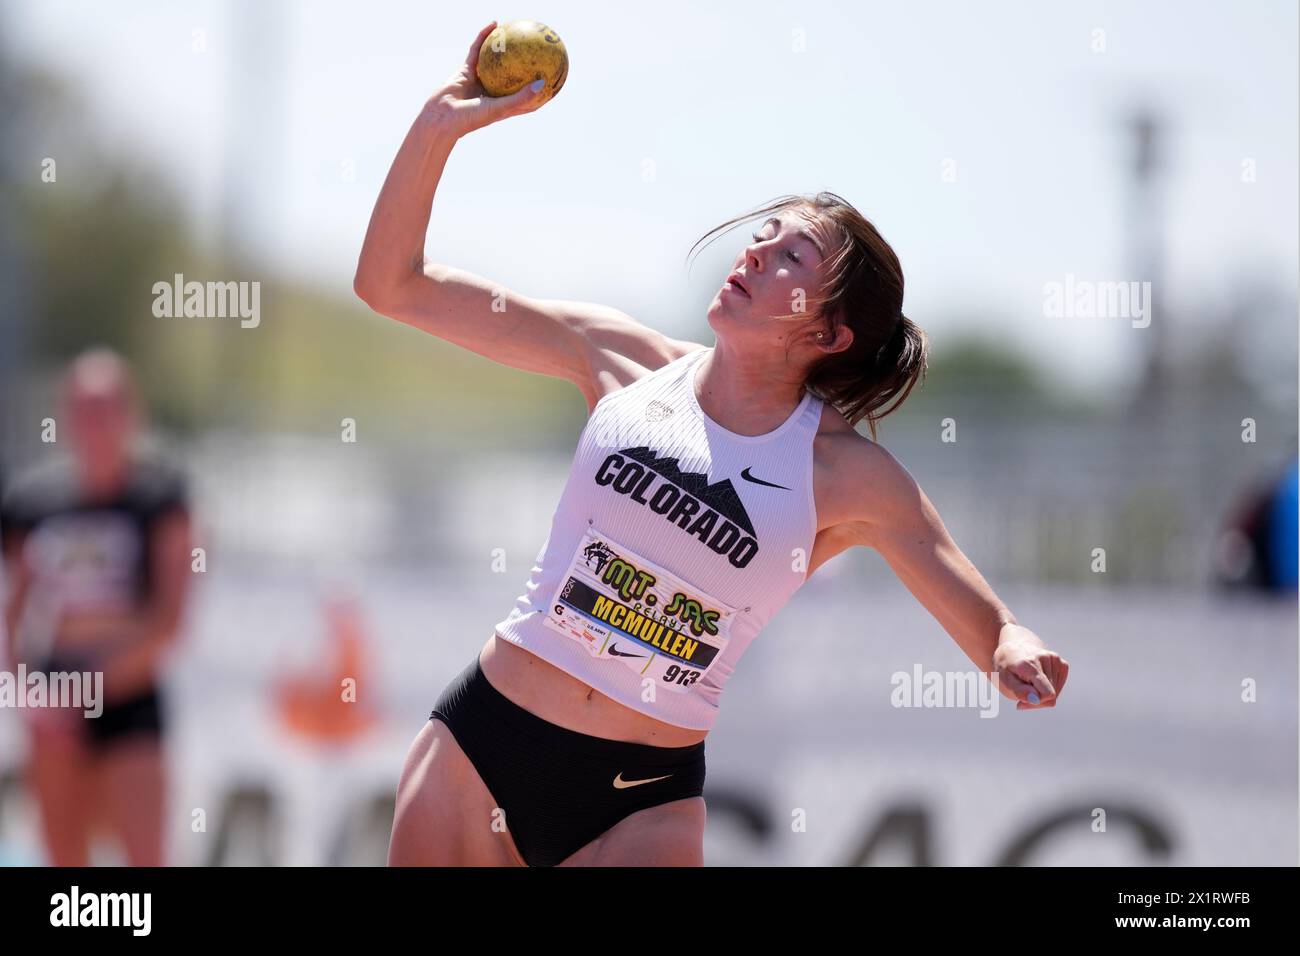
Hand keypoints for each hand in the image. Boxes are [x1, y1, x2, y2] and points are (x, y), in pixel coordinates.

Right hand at [428, 22, 550, 136]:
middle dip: (526, 65)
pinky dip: (484, 36)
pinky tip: (493, 24)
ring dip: (505, 46)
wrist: (441, 117)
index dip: (541, 91)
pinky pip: (478, 49)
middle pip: (514, 77)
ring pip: (496, 60)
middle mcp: (494, 93)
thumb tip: (542, 84)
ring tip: (518, 31)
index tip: (554, 81)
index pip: (527, 99)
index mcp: (504, 106)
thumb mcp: (499, 109)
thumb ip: (520, 98)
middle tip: (540, 51)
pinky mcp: (467, 70)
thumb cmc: (470, 119)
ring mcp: (481, 81)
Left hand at [992, 624, 1068, 709]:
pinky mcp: (1062, 664)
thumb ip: (1019, 690)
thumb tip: (1035, 699)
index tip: (1019, 703)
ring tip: (1028, 683)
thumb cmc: (1006, 667)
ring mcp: (1056, 659)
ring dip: (1041, 694)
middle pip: (1052, 696)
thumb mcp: (1003, 680)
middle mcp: (1045, 658)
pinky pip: (1059, 687)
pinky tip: (1037, 681)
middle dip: (1036, 700)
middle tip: (1021, 692)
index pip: (1047, 694)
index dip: (1035, 703)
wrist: (1013, 649)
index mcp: (1029, 663)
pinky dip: (1048, 689)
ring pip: (1056, 693)